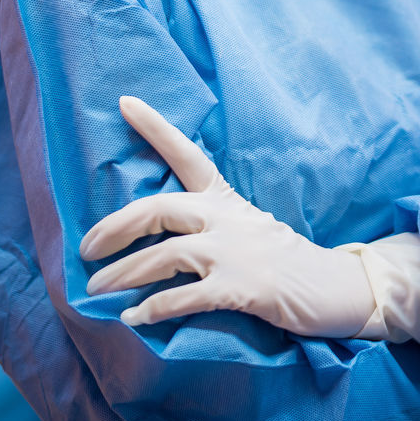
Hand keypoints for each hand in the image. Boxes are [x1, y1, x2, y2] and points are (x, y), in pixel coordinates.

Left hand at [80, 96, 374, 334]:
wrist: (334, 288)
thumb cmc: (282, 261)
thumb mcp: (247, 228)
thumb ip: (209, 226)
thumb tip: (154, 243)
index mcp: (226, 200)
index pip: (188, 154)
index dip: (155, 127)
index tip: (125, 102)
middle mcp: (227, 218)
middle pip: (159, 208)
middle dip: (115, 227)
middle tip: (85, 248)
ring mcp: (236, 252)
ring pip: (165, 255)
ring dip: (123, 275)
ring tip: (96, 290)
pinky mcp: (243, 287)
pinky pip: (185, 297)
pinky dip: (154, 309)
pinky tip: (135, 318)